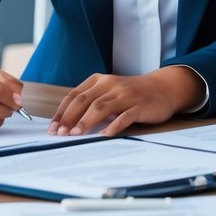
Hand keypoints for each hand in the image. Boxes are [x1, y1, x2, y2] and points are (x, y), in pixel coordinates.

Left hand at [48, 67, 202, 136]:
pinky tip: (104, 134)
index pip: (75, 95)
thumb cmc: (131, 94)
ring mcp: (125, 94)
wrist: (162, 88)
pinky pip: (124, 116)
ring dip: (86, 121)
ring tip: (76, 134)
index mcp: (99, 80)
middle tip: (60, 134)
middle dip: (70, 118)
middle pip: (84, 101)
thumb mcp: (109, 92)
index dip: (62, 112)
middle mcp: (110, 84)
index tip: (53, 128)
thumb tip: (68, 124)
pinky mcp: (139, 105)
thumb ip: (92, 103)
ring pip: (101, 107)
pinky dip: (113, 125)